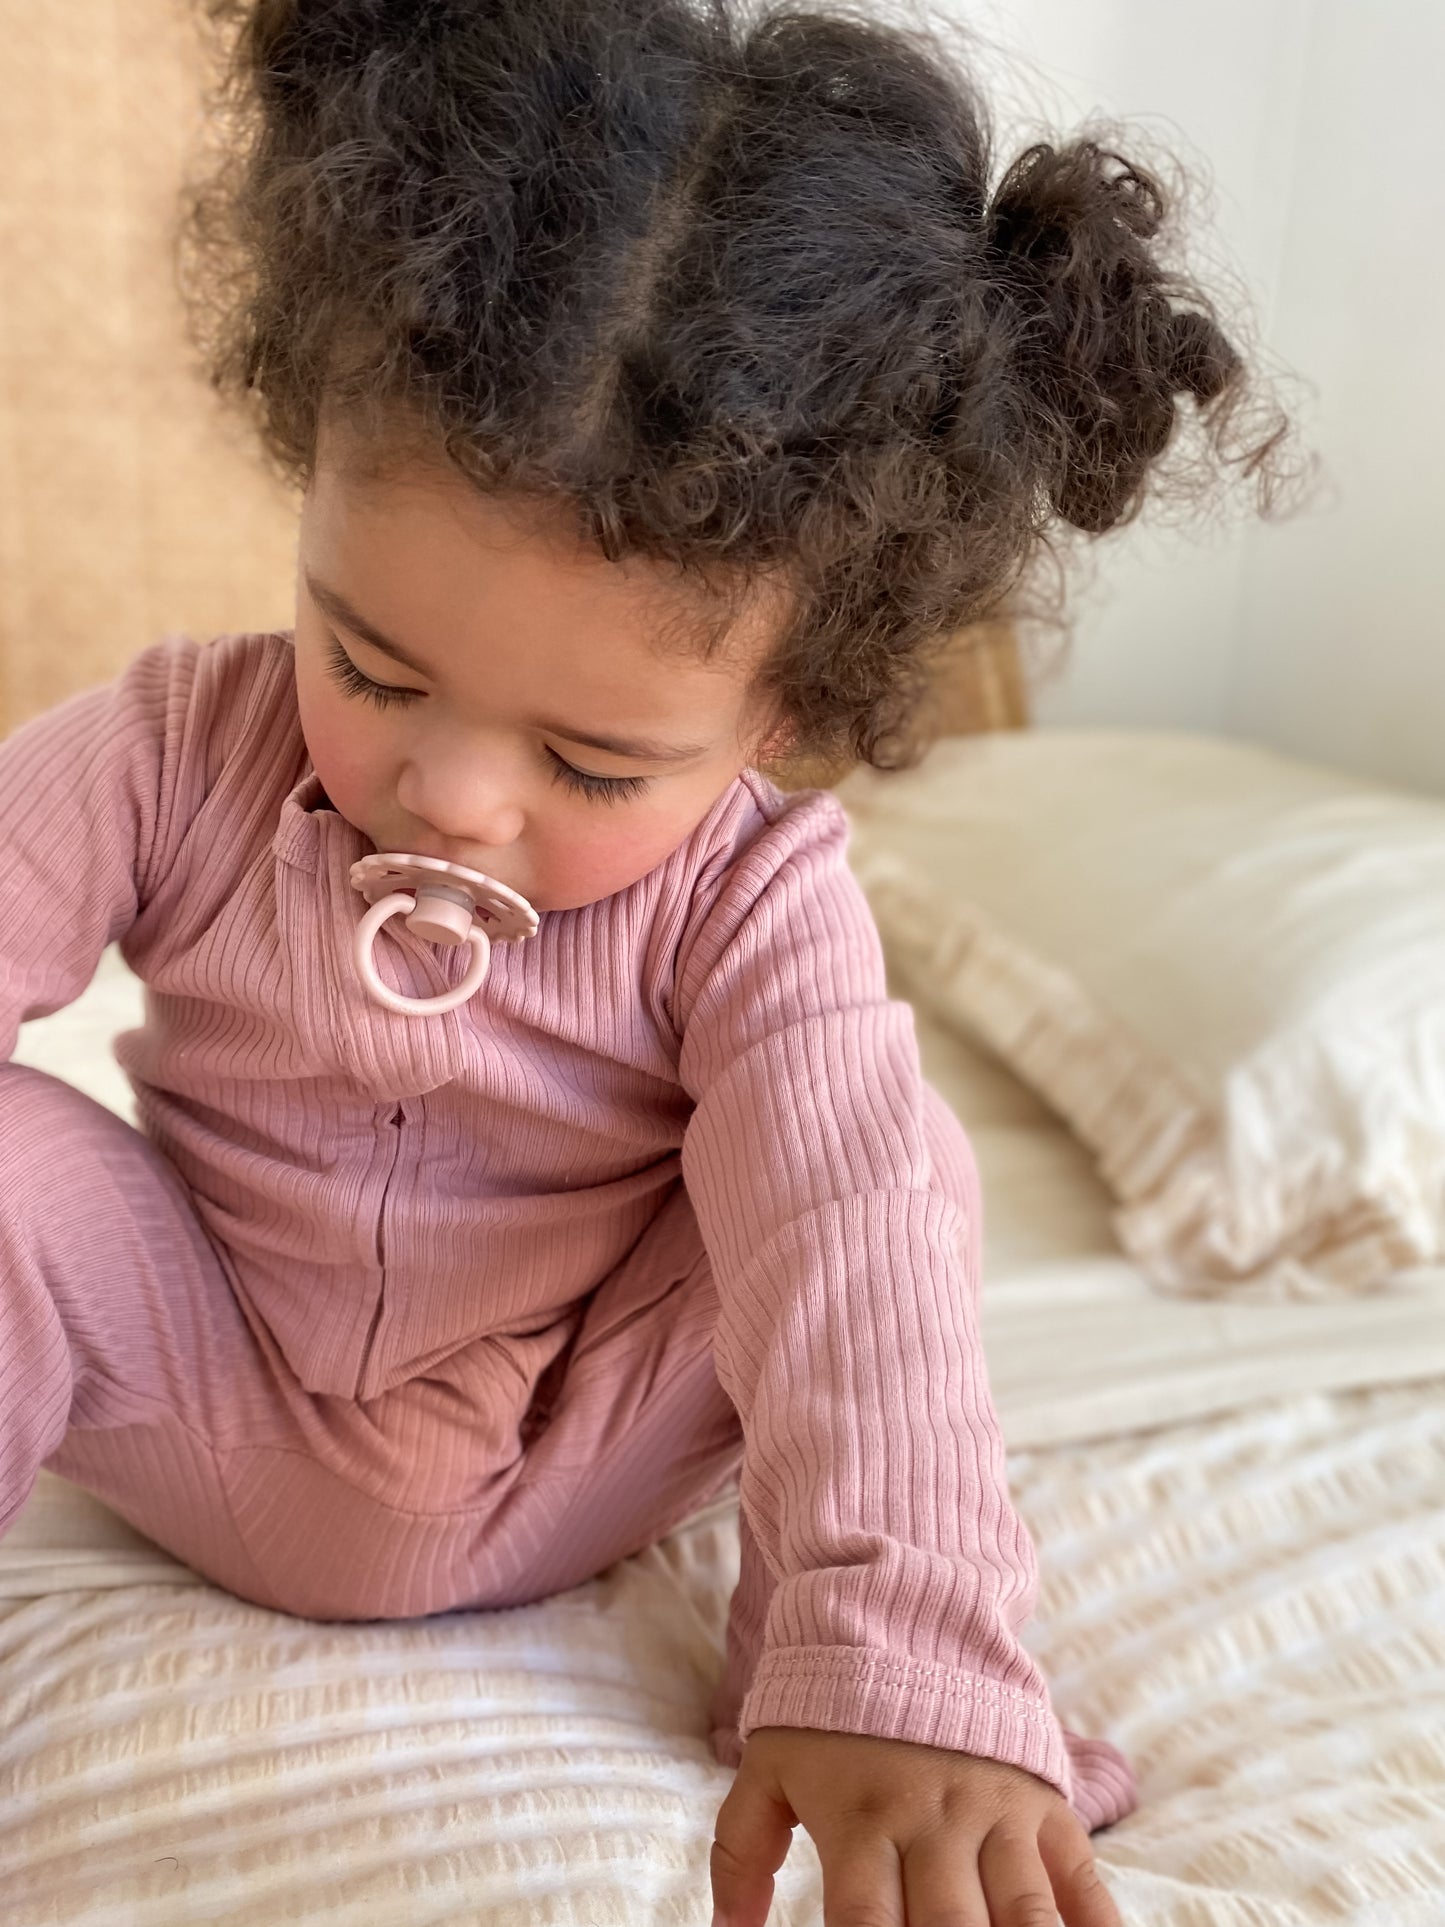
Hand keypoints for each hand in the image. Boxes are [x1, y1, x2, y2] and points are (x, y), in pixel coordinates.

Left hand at [710, 1725, 1122, 1925]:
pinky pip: (1083, 1880)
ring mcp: (998, 1814)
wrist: (909, 1625)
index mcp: (863, 1820)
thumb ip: (740, 1852)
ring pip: (1023, 1914)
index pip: (863, 1925)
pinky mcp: (1046, 1808)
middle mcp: (935, 1822)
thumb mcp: (770, 1769)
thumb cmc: (831, 1718)